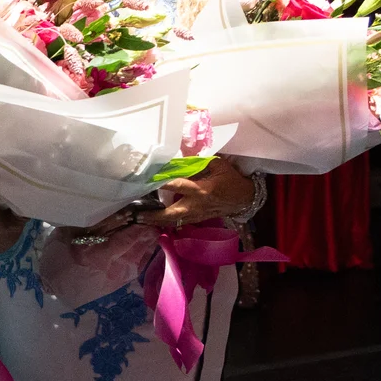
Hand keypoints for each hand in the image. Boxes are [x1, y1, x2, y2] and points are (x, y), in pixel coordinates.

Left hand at [133, 157, 255, 230]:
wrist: (244, 198)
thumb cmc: (231, 179)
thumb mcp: (217, 165)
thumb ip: (197, 162)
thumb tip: (178, 158)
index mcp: (201, 190)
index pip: (178, 185)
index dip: (162, 183)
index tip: (147, 181)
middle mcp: (196, 205)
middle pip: (170, 214)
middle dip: (153, 215)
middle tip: (136, 214)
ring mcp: (196, 215)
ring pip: (172, 221)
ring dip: (155, 220)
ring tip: (138, 218)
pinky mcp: (197, 219)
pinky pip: (178, 222)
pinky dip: (165, 221)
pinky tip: (152, 219)